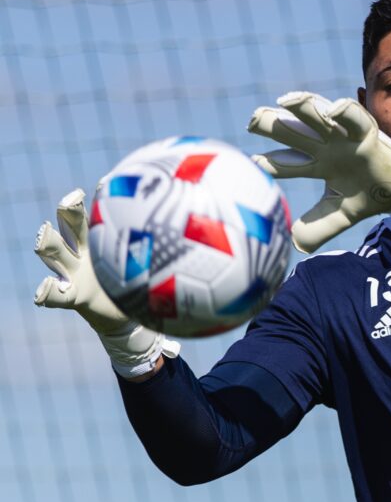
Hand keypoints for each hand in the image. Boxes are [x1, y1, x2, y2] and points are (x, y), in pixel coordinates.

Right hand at [34, 189, 179, 376]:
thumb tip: (236, 236)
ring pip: (55, 251)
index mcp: (110, 238)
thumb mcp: (176, 270)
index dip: (107, 193)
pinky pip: (53, 294)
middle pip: (74, 223)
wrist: (133, 319)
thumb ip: (195, 251)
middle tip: (73, 200)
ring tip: (43, 236)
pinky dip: (46, 291)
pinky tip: (44, 291)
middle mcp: (89, 249)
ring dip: (47, 242)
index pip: (106, 210)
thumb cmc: (152, 288)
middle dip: (69, 210)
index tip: (111, 181)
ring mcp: (74, 270)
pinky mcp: (71, 296)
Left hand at [248, 92, 390, 252]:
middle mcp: (325, 145)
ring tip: (284, 101)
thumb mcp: (340, 216)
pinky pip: (354, 116)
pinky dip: (344, 110)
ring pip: (317, 116)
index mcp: (317, 164)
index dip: (270, 162)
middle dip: (272, 123)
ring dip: (301, 106)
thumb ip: (318, 228)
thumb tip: (296, 243)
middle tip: (253, 121)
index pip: (287, 162)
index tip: (253, 163)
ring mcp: (343, 136)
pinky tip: (333, 109)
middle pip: (293, 131)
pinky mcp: (365, 131)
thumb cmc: (366, 196)